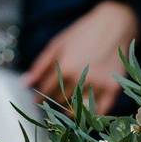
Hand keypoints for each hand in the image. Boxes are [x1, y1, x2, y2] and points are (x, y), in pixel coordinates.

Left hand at [23, 0, 138, 113]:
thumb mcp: (58, 44)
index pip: (46, 90)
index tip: (37, 101)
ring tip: (66, 110)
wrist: (115, 24)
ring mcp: (97, 84)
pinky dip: (91, 116)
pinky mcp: (113, 88)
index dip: (39, 96)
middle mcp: (80, 78)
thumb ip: (41, 65)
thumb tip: (25, 83)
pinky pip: (100, 111)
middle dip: (54, 101)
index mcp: (64, 67)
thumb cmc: (84, 32)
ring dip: (69, 111)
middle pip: (60, 99)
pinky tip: (84, 116)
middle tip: (52, 104)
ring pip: (77, 108)